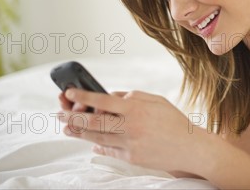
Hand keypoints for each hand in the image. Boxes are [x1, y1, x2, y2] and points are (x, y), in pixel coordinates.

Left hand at [57, 89, 205, 172]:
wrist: (189, 148)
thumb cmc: (174, 121)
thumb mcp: (156, 101)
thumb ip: (133, 96)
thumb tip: (111, 97)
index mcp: (136, 108)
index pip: (103, 100)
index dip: (83, 96)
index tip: (69, 91)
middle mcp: (130, 126)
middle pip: (93, 121)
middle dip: (73, 116)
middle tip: (60, 112)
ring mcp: (130, 143)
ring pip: (97, 136)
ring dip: (79, 131)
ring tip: (67, 126)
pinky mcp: (131, 157)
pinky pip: (109, 149)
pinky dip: (97, 144)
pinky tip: (89, 141)